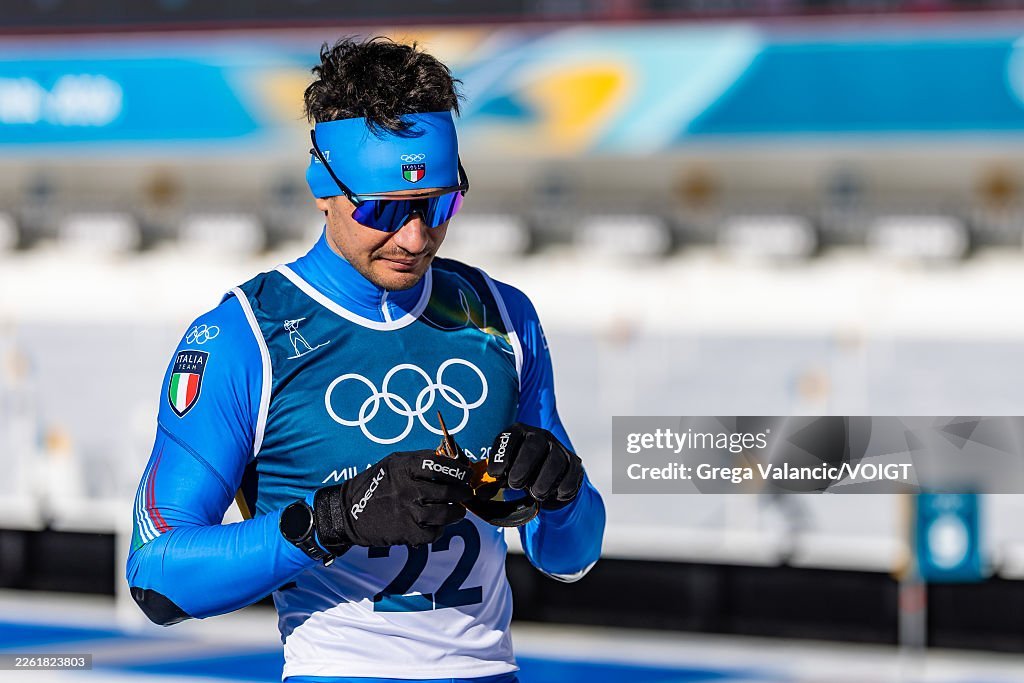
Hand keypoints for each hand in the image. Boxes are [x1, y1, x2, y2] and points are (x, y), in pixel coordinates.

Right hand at [313, 450, 472, 549]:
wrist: (347, 512)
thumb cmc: (376, 484)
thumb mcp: (394, 463)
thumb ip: (420, 461)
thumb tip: (452, 460)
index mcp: (404, 466)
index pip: (441, 464)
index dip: (458, 469)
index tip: (466, 474)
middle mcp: (406, 487)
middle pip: (448, 490)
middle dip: (463, 492)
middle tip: (467, 493)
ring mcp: (407, 510)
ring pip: (445, 513)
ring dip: (457, 513)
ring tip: (458, 511)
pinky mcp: (405, 531)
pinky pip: (433, 532)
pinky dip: (439, 529)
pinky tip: (437, 524)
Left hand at [487, 423, 583, 509]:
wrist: (547, 482)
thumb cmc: (521, 474)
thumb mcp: (505, 474)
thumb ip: (494, 482)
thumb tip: (480, 494)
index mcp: (519, 433)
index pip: (510, 438)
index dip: (501, 456)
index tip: (495, 475)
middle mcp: (540, 436)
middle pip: (534, 445)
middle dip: (523, 467)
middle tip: (515, 485)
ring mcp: (559, 448)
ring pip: (555, 460)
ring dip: (543, 482)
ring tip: (535, 494)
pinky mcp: (574, 464)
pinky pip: (572, 474)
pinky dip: (562, 488)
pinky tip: (554, 494)